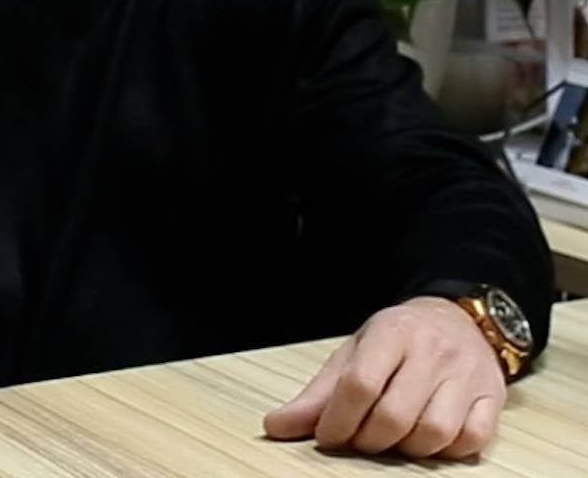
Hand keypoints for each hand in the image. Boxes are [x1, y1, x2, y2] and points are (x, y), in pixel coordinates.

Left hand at [263, 296, 506, 459]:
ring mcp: (467, 375)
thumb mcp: (353, 354)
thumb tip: (276, 426)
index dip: (338, 420)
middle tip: (361, 439)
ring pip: (435, 432)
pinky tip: (428, 440)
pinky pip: (472, 439)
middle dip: (369, 439)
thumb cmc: (396, 342)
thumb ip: (317, 394)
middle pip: (395, 415)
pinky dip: (446, 451)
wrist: (458, 319)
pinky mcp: (493, 398)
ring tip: (393, 440)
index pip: (359, 384)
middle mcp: (432, 352)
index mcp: (391, 334)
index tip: (327, 436)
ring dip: (407, 449)